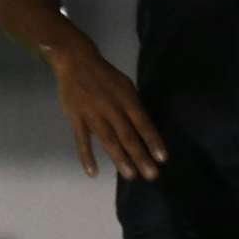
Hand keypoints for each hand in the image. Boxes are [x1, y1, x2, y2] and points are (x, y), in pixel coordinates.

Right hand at [47, 40, 165, 180]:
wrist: (77, 62)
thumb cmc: (105, 77)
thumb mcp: (125, 86)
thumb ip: (132, 107)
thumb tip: (142, 130)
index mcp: (126, 99)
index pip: (143, 124)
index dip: (153, 141)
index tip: (163, 159)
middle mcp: (112, 108)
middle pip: (128, 136)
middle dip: (141, 156)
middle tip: (152, 175)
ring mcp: (93, 114)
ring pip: (109, 140)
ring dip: (120, 159)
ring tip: (131, 175)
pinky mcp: (76, 118)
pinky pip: (82, 140)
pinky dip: (87, 156)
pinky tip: (92, 172)